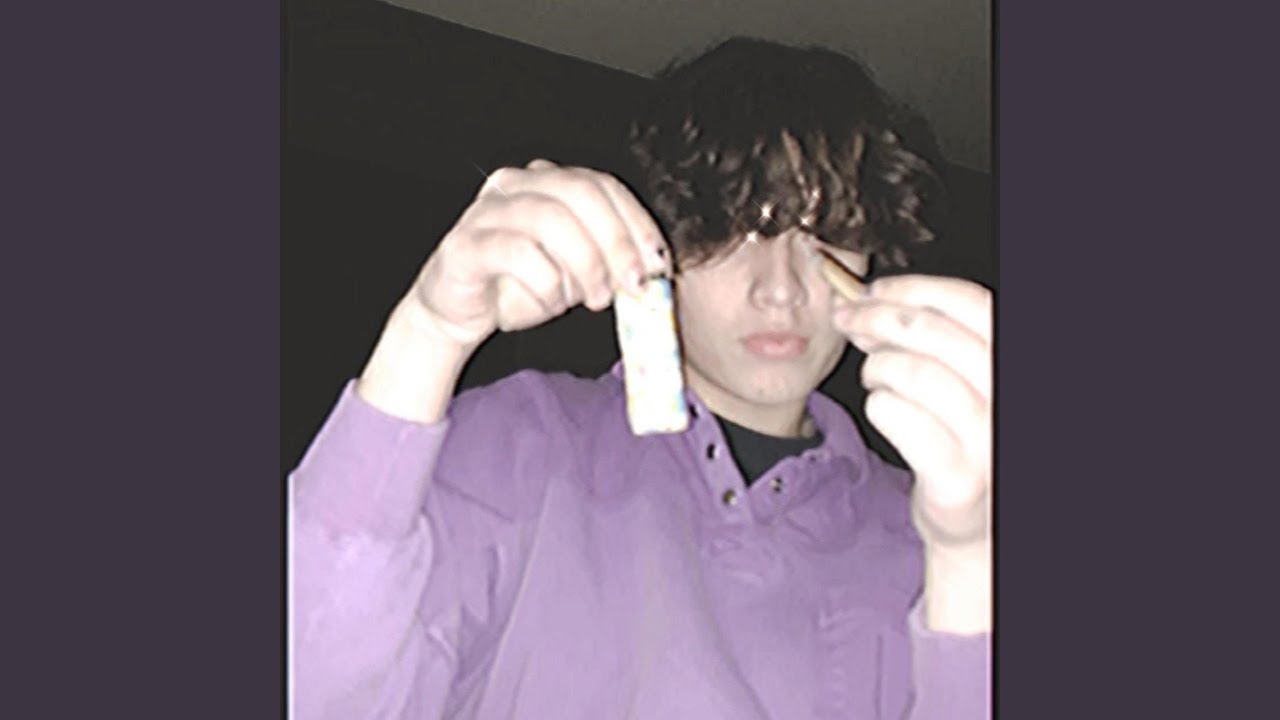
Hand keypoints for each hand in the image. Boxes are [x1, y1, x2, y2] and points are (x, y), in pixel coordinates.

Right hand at [406, 159, 671, 347]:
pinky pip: (518, 253)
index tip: (658, 263)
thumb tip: (653, 270)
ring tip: (596, 299)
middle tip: (633, 285)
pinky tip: (551, 304)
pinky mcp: (465, 244)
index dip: (637, 222)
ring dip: (585, 264)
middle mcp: (516, 184)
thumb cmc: (521, 286)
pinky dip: (546, 283)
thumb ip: (609, 261)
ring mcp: (487, 210)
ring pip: (551, 219)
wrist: (457, 313)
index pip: (603, 185)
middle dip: (617, 241)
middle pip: (581, 192)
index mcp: (547, 180)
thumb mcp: (577, 272)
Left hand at [832, 275, 991, 551]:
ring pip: (911, 371)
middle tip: (846, 319)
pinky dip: (878, 405)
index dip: (917, 289)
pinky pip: (897, 416)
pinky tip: (884, 410)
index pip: (973, 303)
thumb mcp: (957, 375)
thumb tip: (867, 300)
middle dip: (877, 318)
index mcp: (1010, 362)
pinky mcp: (958, 478)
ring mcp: (988, 440)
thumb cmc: (959, 435)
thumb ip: (923, 337)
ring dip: (877, 366)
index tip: (874, 289)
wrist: (973, 519)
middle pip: (934, 333)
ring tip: (874, 376)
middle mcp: (1008, 397)